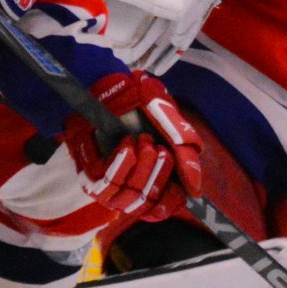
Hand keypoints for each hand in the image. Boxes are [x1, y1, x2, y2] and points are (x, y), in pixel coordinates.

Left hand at [62, 71, 202, 220]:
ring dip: (141, 169)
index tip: (176, 192)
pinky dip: (121, 166)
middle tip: (157, 147)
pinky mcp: (91, 173)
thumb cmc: (143, 101)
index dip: (169, 204)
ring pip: (130, 197)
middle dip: (158, 175)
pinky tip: (127, 145)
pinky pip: (108, 184)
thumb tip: (195, 189)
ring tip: (141, 141)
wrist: (112, 82)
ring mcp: (110, 179)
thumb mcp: (172, 124)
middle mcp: (130, 181)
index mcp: (153, 173)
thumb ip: (186, 156)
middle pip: (148, 203)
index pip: (163, 205)